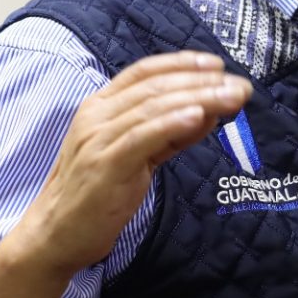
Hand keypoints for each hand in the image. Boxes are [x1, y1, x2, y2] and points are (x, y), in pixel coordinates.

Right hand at [14, 51, 252, 277]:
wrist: (56, 234)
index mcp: (101, 106)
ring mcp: (99, 138)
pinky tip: (199, 116)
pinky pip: (142, 137)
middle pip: (156, 87)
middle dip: (203, 82)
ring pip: (154, 107)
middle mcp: (97, 115)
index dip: (182, 63)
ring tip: (232, 97)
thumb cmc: (98, 194)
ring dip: (199, 98)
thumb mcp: (136, 155)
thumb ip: (168, 133)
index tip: (217, 65)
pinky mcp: (105, 164)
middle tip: (240, 86)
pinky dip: (172, 123)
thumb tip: (206, 111)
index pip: (144, 71)